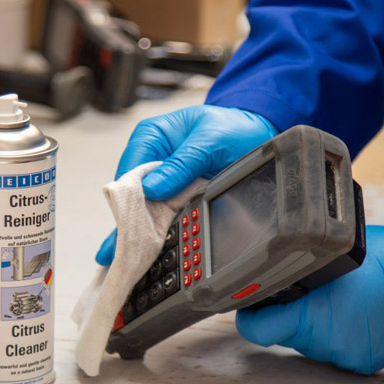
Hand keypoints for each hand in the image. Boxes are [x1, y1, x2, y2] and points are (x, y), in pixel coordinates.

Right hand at [96, 105, 277, 264]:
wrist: (254, 134)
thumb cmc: (231, 129)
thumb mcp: (209, 142)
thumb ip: (180, 164)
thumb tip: (150, 189)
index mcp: (151, 136)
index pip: (129, 169)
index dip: (130, 196)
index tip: (136, 221)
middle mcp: (150, 157)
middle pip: (132, 192)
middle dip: (134, 218)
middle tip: (134, 247)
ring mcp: (160, 178)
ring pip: (143, 207)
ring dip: (144, 228)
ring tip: (135, 255)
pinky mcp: (173, 193)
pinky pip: (160, 213)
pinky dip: (158, 228)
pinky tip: (147, 249)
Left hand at [236, 225, 383, 374]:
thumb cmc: (379, 264)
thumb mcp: (326, 259)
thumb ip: (293, 273)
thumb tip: (271, 277)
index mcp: (310, 315)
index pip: (257, 330)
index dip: (248, 318)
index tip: (245, 310)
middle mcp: (323, 341)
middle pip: (282, 332)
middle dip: (283, 315)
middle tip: (297, 293)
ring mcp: (342, 354)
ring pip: (307, 340)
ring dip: (309, 325)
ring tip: (330, 300)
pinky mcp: (358, 361)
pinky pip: (331, 347)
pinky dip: (332, 333)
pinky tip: (346, 313)